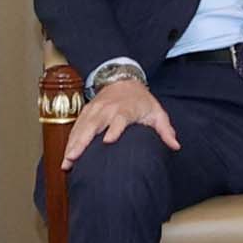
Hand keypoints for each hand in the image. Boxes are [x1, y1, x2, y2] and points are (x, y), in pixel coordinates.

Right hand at [61, 79, 179, 169]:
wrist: (124, 80)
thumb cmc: (141, 100)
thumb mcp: (157, 112)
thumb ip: (165, 130)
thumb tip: (175, 145)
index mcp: (126, 109)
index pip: (120, 119)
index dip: (114, 129)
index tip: (108, 141)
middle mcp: (108, 110)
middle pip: (94, 125)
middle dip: (83, 142)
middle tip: (74, 158)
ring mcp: (95, 110)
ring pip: (81, 128)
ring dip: (72, 144)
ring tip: (66, 161)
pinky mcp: (86, 112)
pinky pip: (76, 127)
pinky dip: (70, 140)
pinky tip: (66, 154)